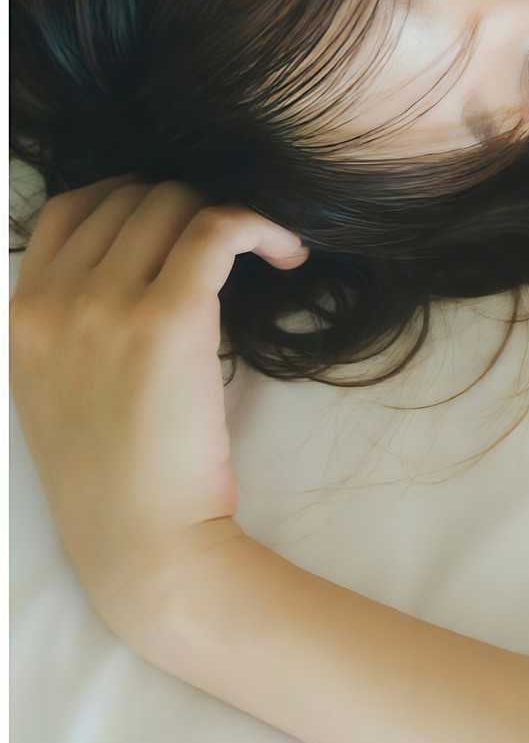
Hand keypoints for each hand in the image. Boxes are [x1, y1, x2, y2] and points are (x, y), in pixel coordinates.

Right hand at [9, 174, 308, 643]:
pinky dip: (259, 225)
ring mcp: (104, 307)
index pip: (71, 208)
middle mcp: (53, 302)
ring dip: (226, 215)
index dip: (131, 199)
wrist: (141, 545)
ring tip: (265, 250)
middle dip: (185, 209)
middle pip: (128, 197)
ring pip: (173, 204)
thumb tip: (132, 263)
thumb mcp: (57, 391)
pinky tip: (288, 252)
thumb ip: (71, 323)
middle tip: (226, 248)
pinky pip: (217, 228)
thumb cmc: (116, 479)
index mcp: (20, 317)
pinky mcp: (168, 320)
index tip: (175, 227)